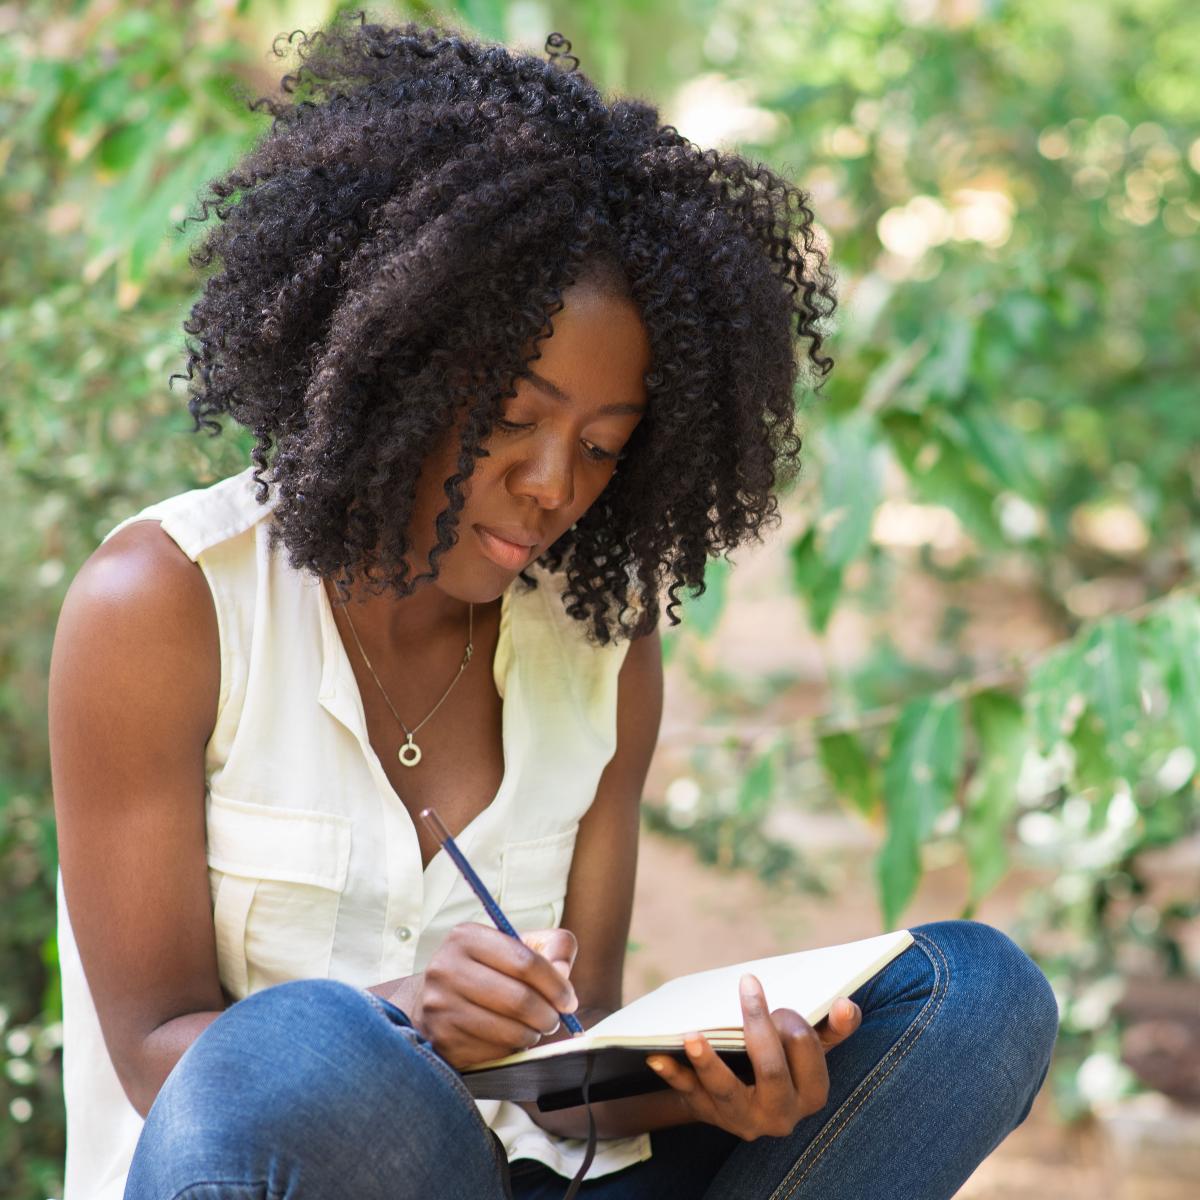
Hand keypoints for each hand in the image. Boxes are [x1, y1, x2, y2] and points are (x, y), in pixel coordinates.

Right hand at [411, 923, 578, 1068]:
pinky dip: (511, 1050)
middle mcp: (446, 969)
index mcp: (467, 937)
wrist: (435, 1000)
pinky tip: (509, 1039)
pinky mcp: (442, 1040)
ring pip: (508, 1031)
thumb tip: (563, 971)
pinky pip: (493, 1053)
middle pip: (519, 999)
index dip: (556, 984)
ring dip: (532, 1034)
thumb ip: (553, 946)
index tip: (568, 999)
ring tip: (533, 1028)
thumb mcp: (518, 945)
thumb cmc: (488, 969)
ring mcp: (440, 1007)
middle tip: (554, 1019)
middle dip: (548, 1015)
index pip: (525, 961)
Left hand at [646, 975, 861, 1140]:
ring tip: (690, 1036)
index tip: (780, 1003)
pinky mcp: (709, 1113)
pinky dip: (673, 1075)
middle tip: (748, 987)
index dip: (791, 1022)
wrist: (745, 1094)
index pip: (805, 1050)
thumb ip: (833, 1027)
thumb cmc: (783, 1060)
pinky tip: (657, 1058)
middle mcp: (780, 1115)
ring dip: (707, 1062)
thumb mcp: (813, 1047)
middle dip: (759, 1027)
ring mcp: (742, 1117)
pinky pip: (689, 1094)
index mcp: (812, 1095)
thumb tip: (847, 1004)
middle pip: (771, 1070)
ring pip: (726, 1089)